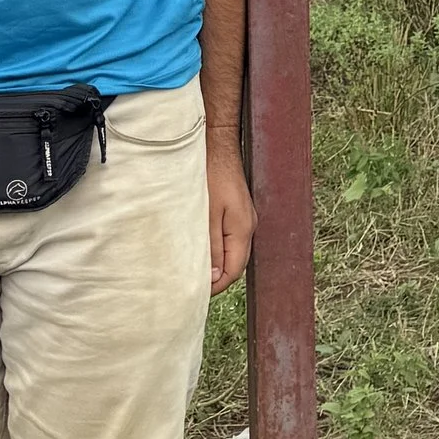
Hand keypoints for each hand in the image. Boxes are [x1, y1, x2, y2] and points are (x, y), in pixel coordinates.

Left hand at [206, 139, 255, 295]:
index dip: (216, 286)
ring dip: (215, 262)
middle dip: (215, 277)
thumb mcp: (206, 216)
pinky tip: (201, 246)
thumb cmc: (209, 177)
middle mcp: (248, 226)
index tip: (196, 292)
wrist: (217, 146)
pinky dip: (216, 247)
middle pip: (235, 263)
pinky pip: (229, 238)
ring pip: (232, 251)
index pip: (234, 271)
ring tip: (193, 267)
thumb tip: (213, 276)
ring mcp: (244, 218)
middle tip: (191, 283)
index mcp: (242, 230)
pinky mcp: (237, 211)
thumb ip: (210, 247)